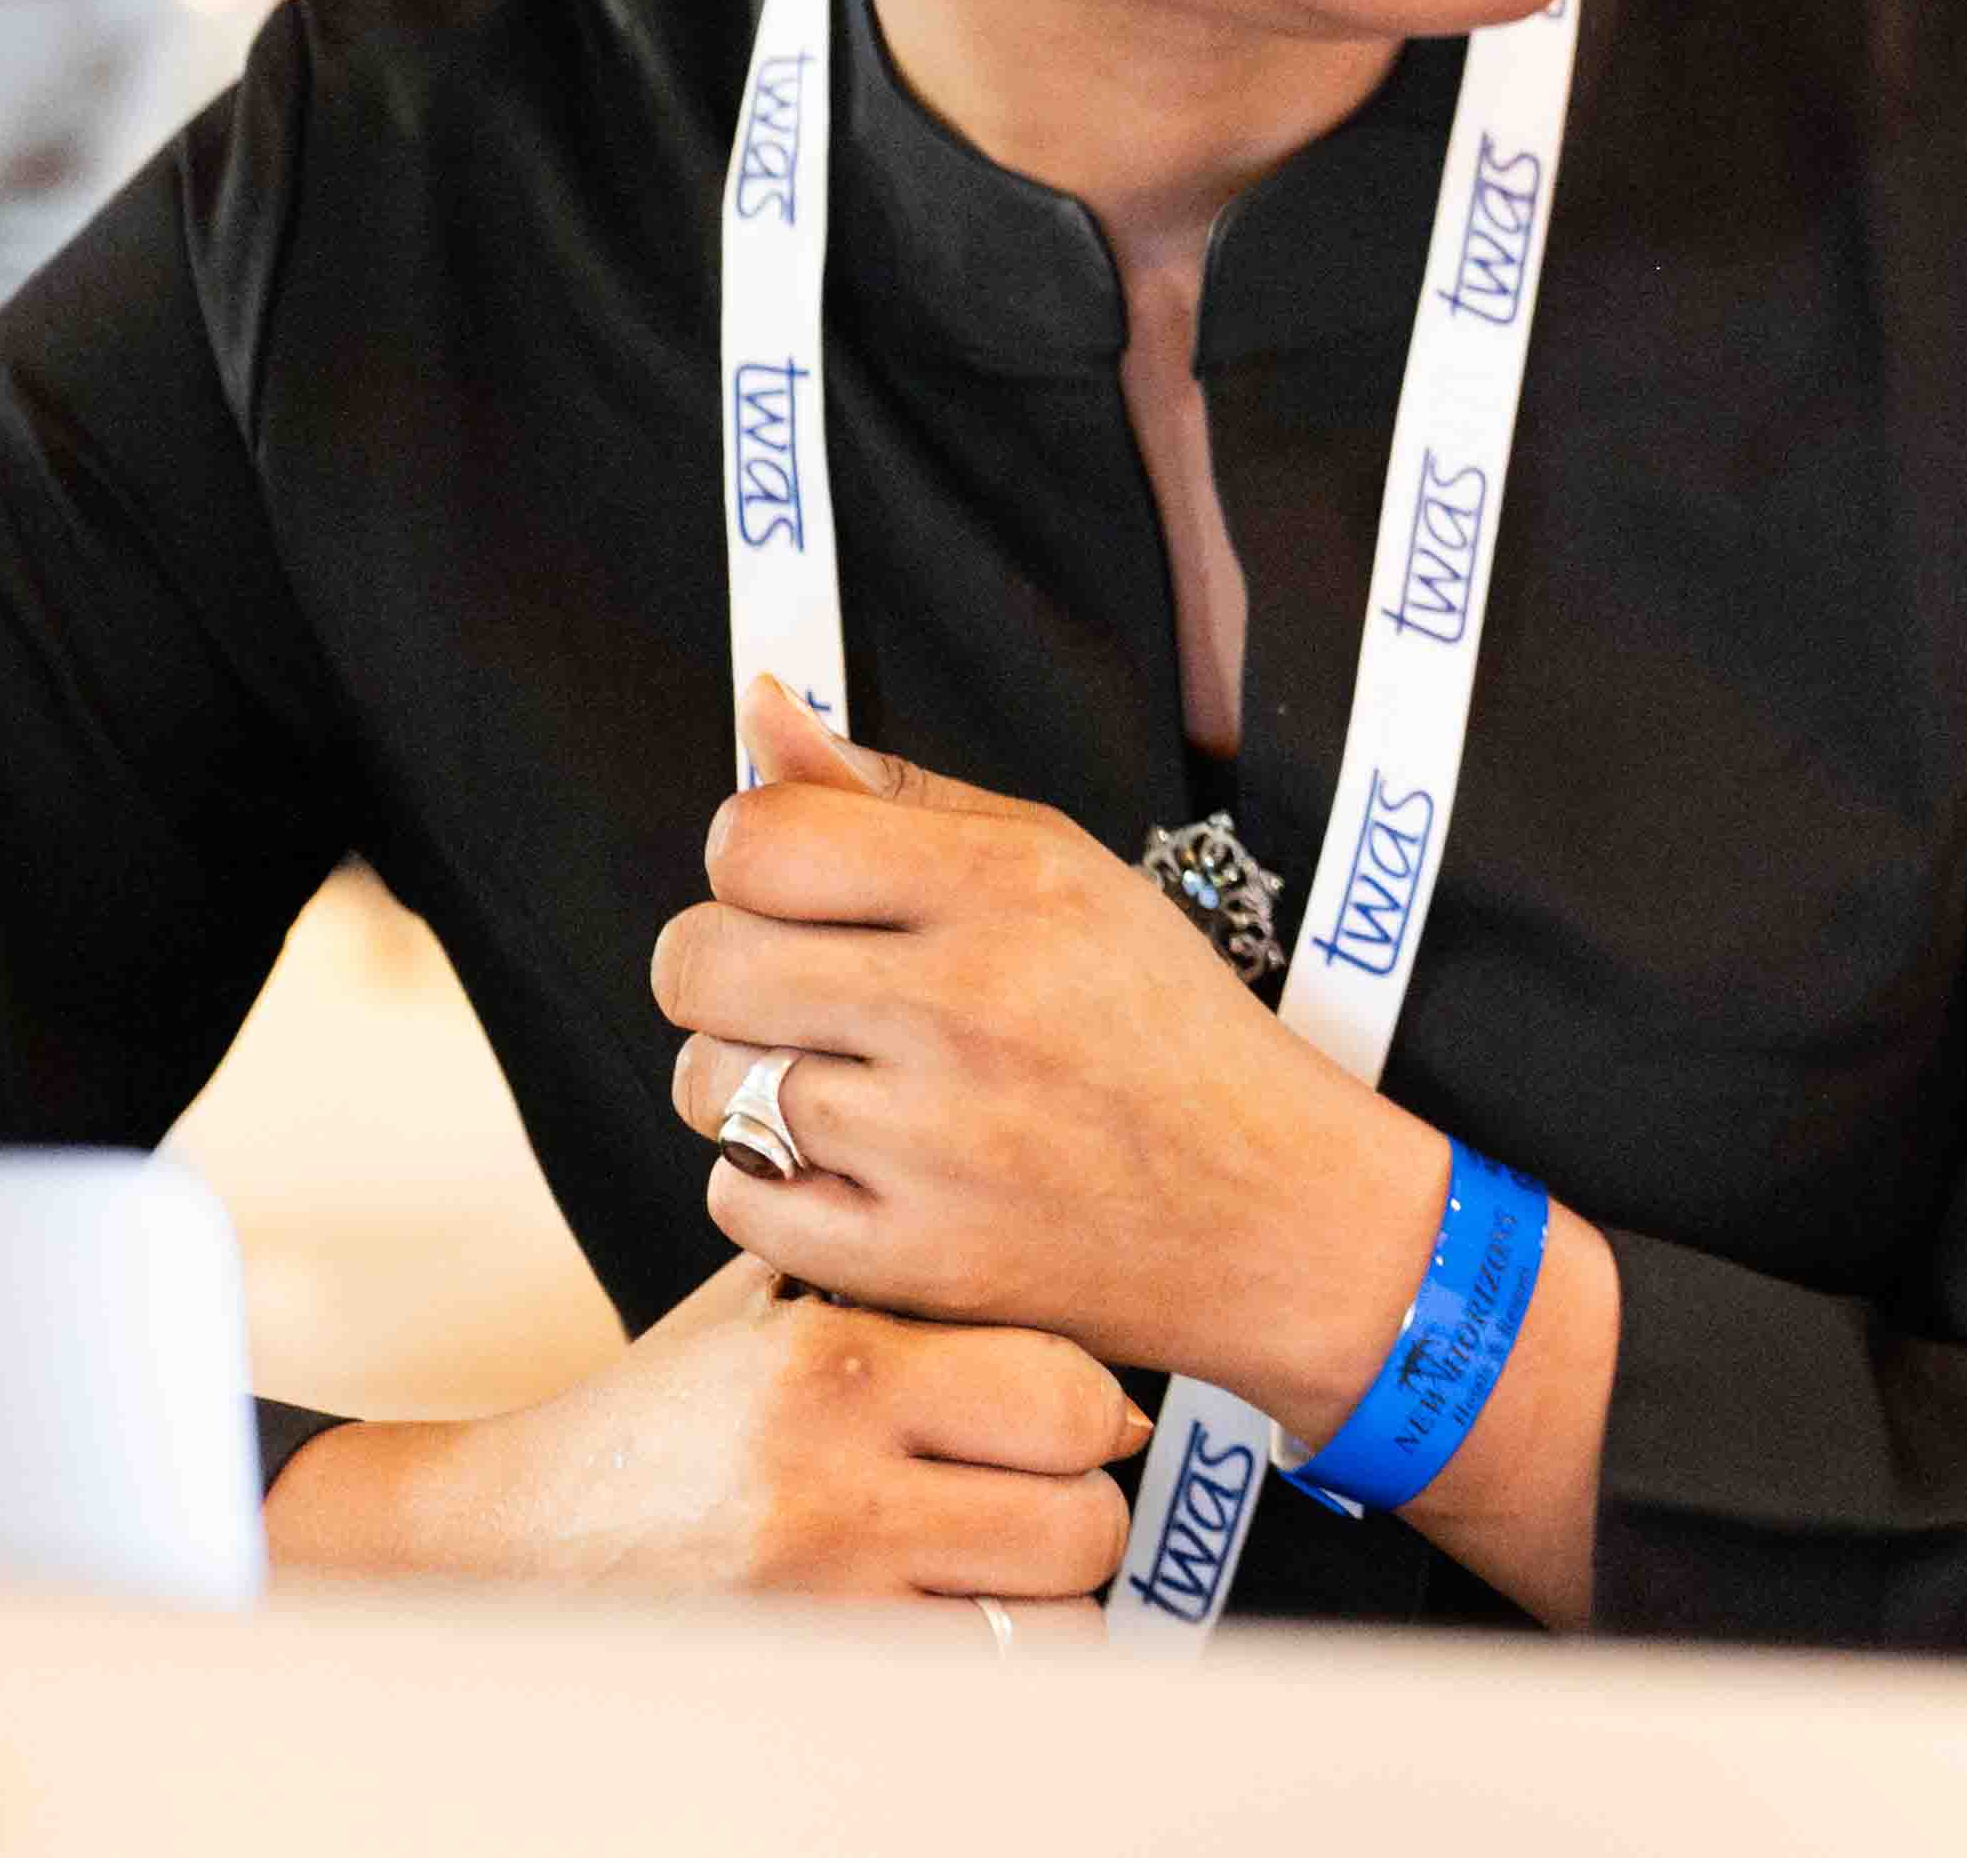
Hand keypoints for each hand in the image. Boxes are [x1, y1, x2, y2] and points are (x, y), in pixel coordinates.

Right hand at [263, 1251, 1136, 1608]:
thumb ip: (909, 1290)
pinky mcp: (806, 1690)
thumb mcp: (769, 1308)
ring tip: (999, 1573)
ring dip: (1046, 1606)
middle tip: (1038, 1501)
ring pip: (1051, 1633)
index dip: (1093, 1411)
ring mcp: (820, 1613)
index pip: (1071, 1397)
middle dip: (1079, 1514)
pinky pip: (977, 1693)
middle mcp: (831, 1495)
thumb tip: (1079, 1308)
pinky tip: (951, 1627)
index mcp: (833, 1371)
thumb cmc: (655, 1420)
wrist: (496, 1540)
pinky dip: (991, 1667)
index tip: (1073, 1422)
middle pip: (1082, 1526)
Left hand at [655, 682, 1448, 1441]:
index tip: (790, 886)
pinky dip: (769, 1183)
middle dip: (722, 967)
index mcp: (1009, 888)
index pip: (756, 840)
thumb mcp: (1064, 869)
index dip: (749, 858)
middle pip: (697, 961)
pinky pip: (734, 1198)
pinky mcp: (912, 1257)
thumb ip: (903, 795)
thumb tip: (762, 708)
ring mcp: (935, 1142)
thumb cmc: (1160, 1023)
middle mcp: (967, 1006)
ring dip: (745, 1080)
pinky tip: (851, 1164)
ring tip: (840, 1080)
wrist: (1269, 1203)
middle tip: (797, 987)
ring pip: (704, 1083)